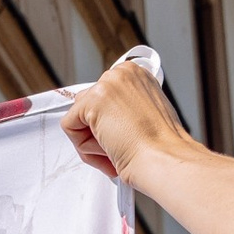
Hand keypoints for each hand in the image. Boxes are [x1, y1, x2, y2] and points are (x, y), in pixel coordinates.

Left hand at [63, 56, 188, 186]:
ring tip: (117, 150)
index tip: (123, 139)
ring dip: (92, 144)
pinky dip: (84, 148)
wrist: (164, 160)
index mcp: (136, 75)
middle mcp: (122, 73)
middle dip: (97, 135)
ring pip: (78, 119)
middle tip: (119, 149)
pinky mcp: (92, 100)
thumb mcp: (146, 116)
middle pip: (87, 108)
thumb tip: (104, 119)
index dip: (107, 126)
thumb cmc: (160, 149)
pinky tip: (109, 150)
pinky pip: (69, 127)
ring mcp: (107, 84)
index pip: (102, 100)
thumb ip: (124, 109)